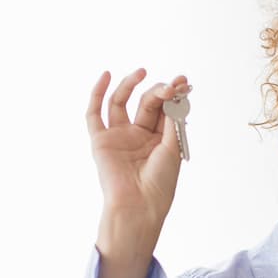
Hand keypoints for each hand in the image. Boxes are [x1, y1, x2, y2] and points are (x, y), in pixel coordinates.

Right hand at [86, 67, 189, 250]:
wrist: (139, 205)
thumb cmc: (159, 183)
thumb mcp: (172, 148)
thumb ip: (172, 121)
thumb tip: (175, 94)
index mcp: (158, 141)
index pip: (164, 111)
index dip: (172, 95)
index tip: (183, 81)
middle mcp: (138, 137)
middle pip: (146, 104)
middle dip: (158, 92)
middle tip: (169, 86)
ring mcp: (118, 137)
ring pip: (121, 103)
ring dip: (131, 85)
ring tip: (143, 72)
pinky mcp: (100, 141)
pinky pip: (94, 114)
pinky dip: (98, 93)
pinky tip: (106, 76)